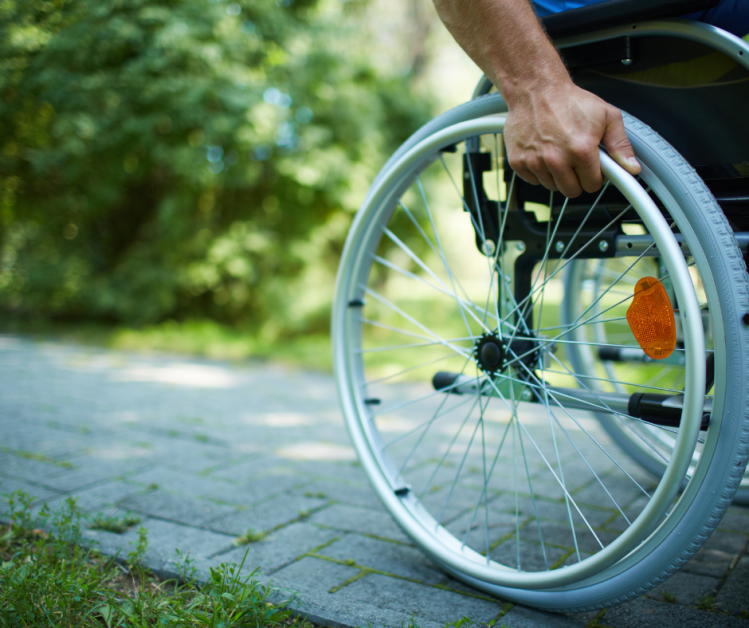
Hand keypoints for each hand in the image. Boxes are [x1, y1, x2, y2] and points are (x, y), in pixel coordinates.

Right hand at [503, 80, 641, 197]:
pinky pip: (532, 180)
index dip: (595, 177)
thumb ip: (620, 145)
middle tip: (576, 162)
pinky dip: (538, 171)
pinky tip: (543, 154)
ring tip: (558, 153)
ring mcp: (535, 162)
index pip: (592, 185)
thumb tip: (631, 168)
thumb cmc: (569, 100)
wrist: (536, 89)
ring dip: (557, 176)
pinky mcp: (518, 162)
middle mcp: (556, 159)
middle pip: (571, 191)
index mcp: (581, 150)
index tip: (592, 169)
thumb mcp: (606, 116)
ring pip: (551, 187)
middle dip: (577, 180)